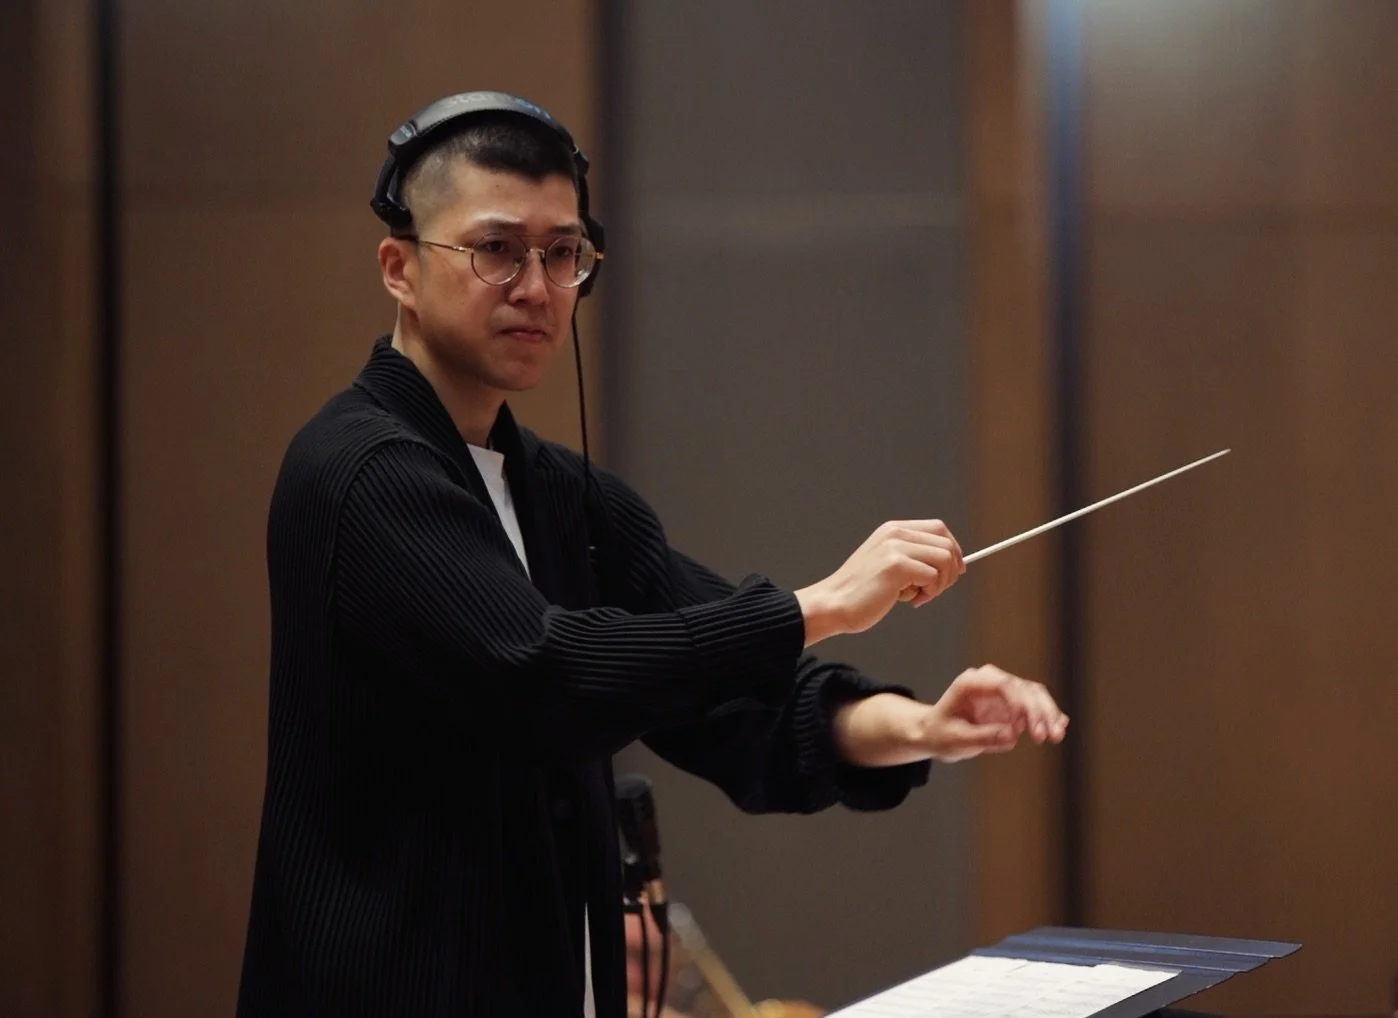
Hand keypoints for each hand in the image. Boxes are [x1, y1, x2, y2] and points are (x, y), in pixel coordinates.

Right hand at [795, 520, 964, 645]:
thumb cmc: (862, 592)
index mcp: (893, 530)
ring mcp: (895, 547)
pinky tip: (910, 601)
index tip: (954, 571)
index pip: (939, 528)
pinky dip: (929, 593)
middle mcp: (895, 533)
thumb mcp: (889, 565)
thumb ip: (914, 558)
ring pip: (945, 560)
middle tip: (934, 590)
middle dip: (950, 571)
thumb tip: (955, 564)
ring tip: (919, 596)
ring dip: (940, 584)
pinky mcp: (896, 566)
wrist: (834, 604)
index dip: (953, 549)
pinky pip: (933, 577)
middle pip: (946, 543)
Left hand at [922, 665, 1067, 760]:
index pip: (1003, 685)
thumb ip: (984, 736)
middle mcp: (989, 681)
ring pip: (1034, 695)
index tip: (1029, 728)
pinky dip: (1047, 715)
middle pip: (1023, 688)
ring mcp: (1003, 691)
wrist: (935, 734)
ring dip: (1048, 714)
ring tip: (1056, 736)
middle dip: (1039, 711)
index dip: (1021, 703)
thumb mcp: (957, 740)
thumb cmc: (941, 734)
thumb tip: (1013, 734)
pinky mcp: (1012, 703)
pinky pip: (1035, 705)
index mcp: (971, 683)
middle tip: (1046, 736)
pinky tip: (1060, 726)